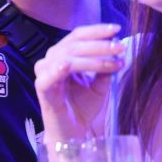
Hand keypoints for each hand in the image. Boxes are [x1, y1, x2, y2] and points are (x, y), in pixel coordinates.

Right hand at [32, 24, 123, 140]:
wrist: (72, 132)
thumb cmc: (82, 107)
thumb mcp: (99, 85)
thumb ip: (105, 68)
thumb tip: (119, 51)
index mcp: (63, 55)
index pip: (78, 36)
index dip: (96, 31)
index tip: (116, 29)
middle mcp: (51, 60)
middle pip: (74, 44)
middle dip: (99, 45)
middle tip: (120, 48)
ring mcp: (45, 73)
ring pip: (66, 57)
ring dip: (91, 58)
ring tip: (112, 62)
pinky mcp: (41, 88)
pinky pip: (48, 76)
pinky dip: (57, 69)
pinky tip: (67, 65)